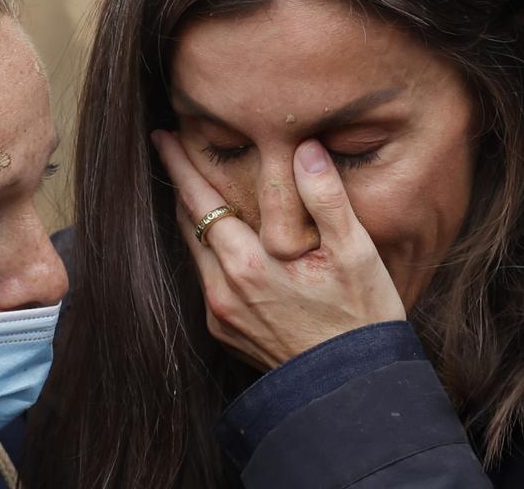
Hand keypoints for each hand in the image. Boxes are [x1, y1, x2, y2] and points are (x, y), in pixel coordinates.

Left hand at [152, 131, 405, 369]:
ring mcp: (219, 314)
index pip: (200, 200)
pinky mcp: (224, 331)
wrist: (351, 387)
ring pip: (194, 252)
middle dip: (181, 185)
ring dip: (193, 219)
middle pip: (188, 223)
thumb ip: (326, 196)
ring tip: (195, 189)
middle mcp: (222, 289)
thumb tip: (306, 148)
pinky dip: (209, 253)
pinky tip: (223, 241)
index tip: (163, 137)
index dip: (180, 165)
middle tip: (173, 150)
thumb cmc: (360, 317)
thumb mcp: (356, 252)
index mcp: (247, 264)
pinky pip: (205, 280)